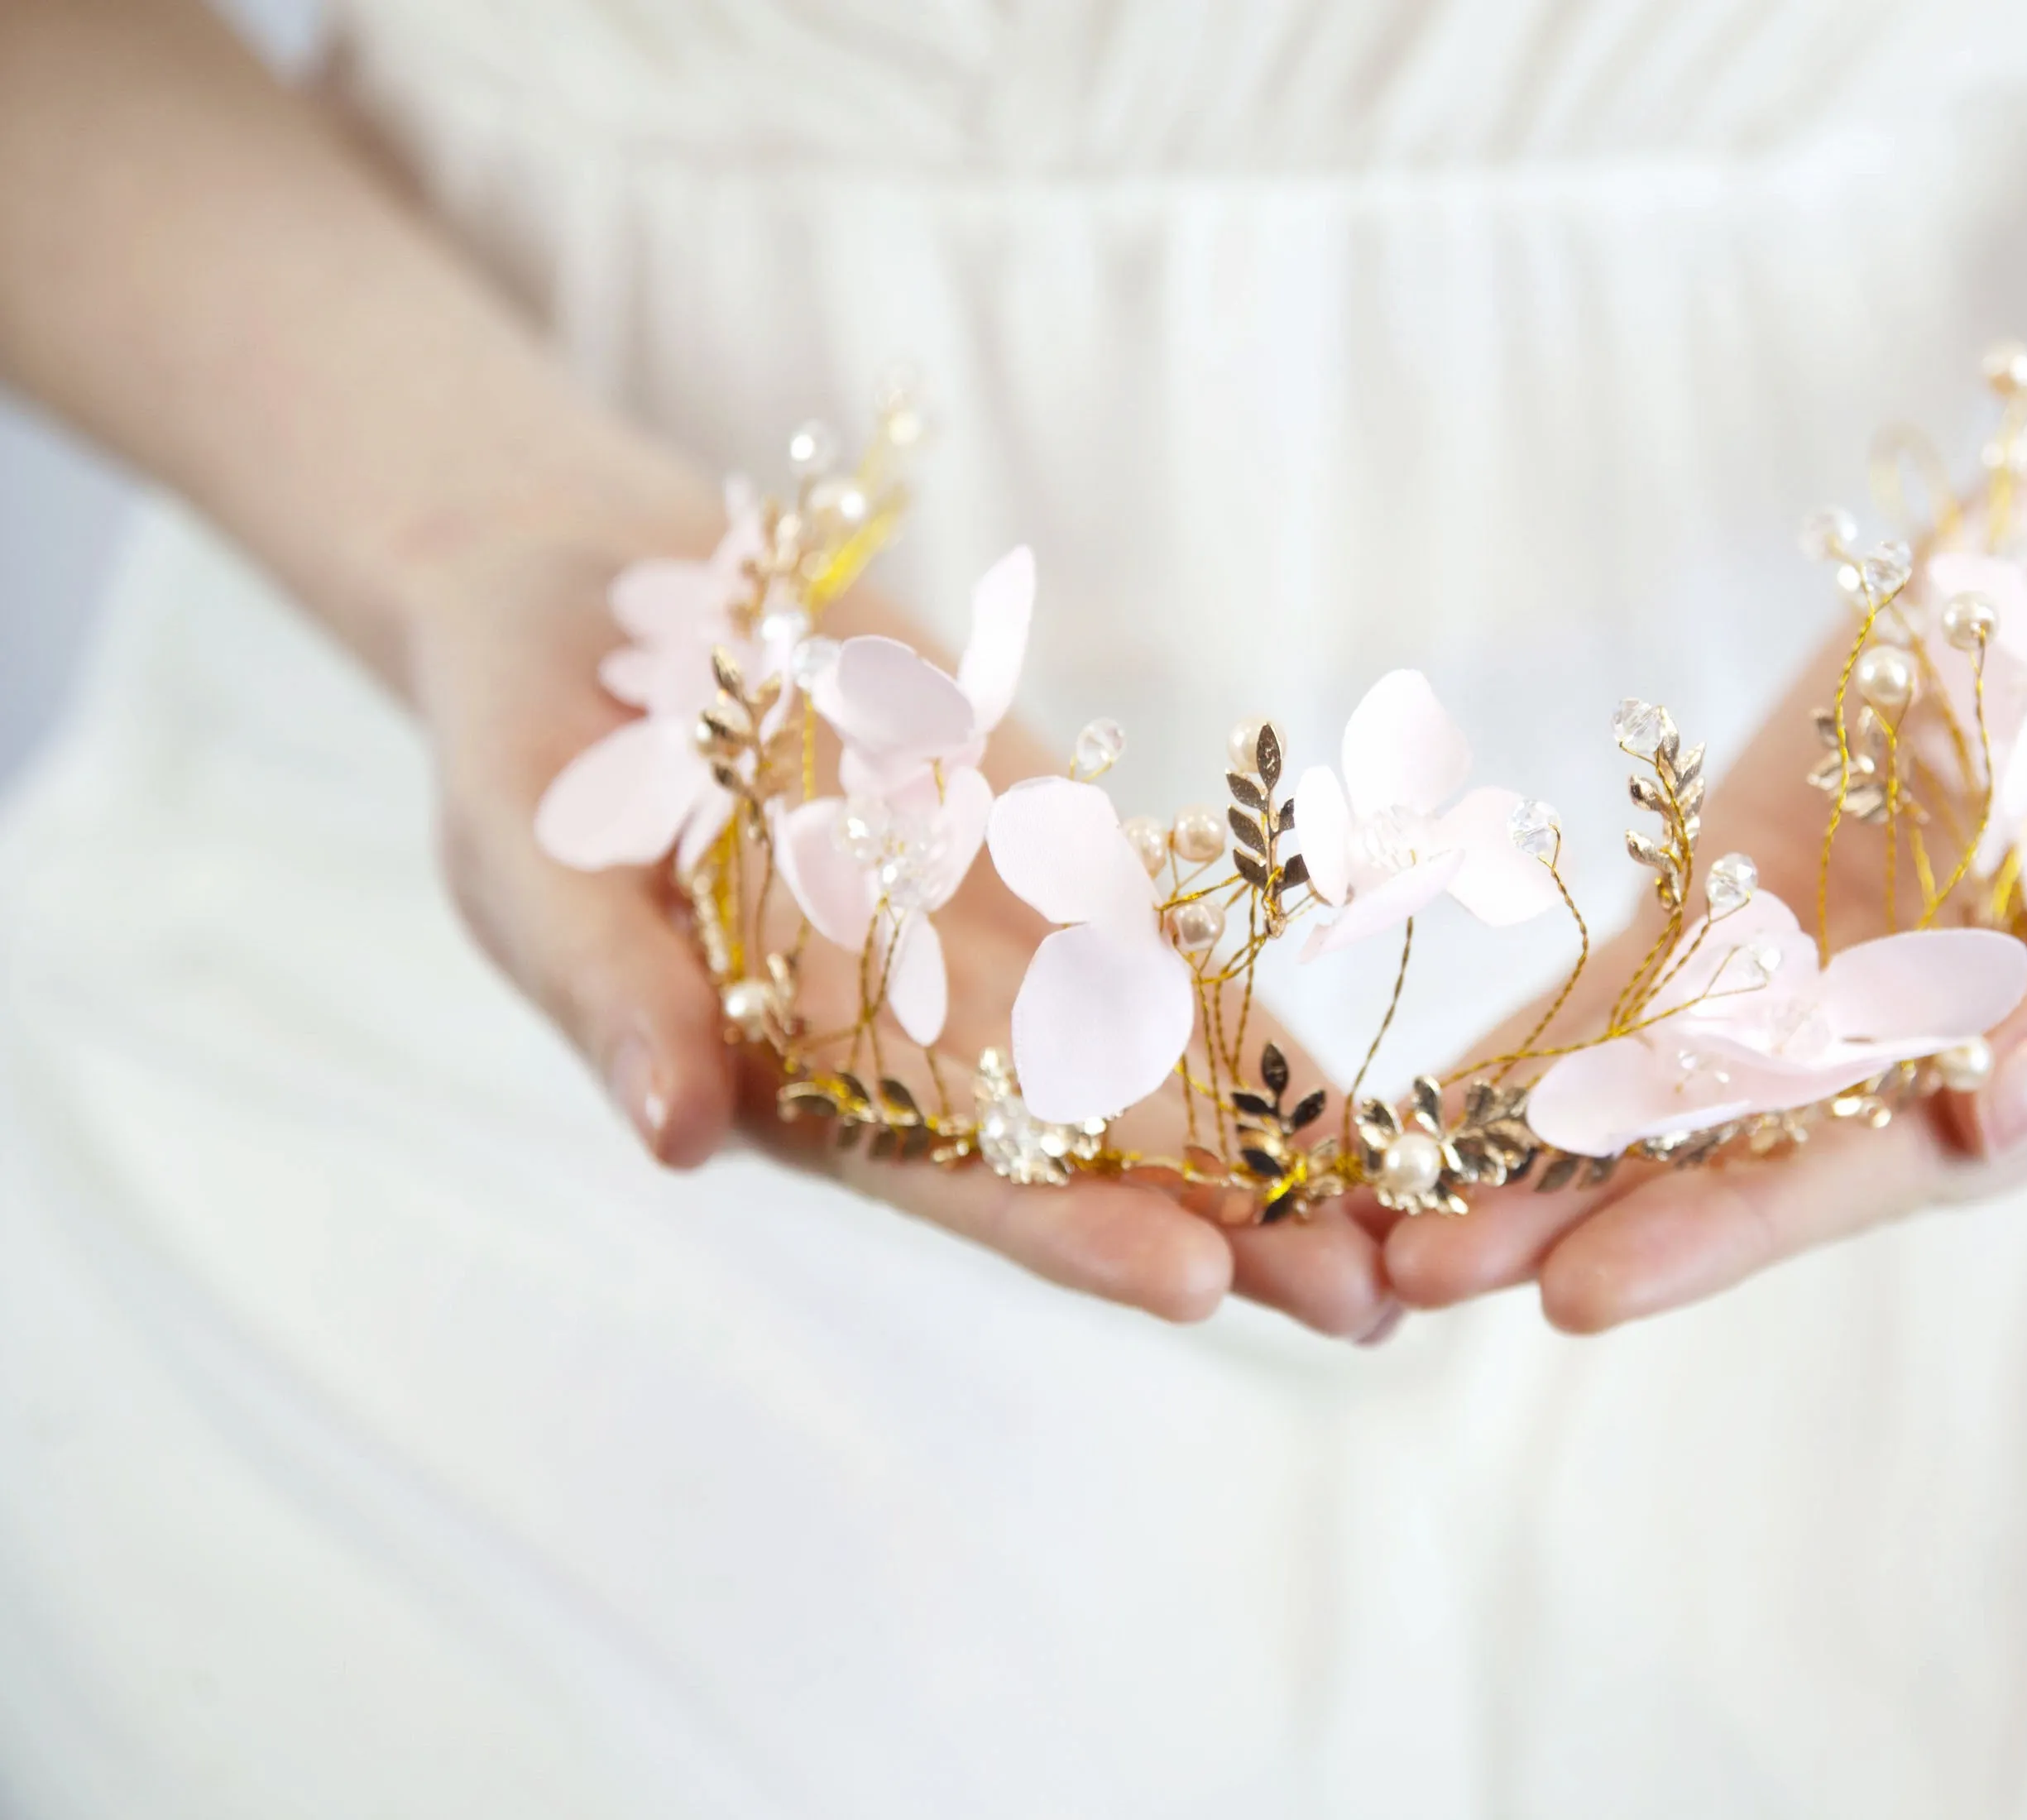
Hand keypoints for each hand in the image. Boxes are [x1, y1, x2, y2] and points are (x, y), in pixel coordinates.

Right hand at [407, 507, 1392, 1337]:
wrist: (586, 597)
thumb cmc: (518, 750)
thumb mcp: (528, 870)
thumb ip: (609, 999)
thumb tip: (670, 1137)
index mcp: (800, 1088)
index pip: (953, 1181)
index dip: (1070, 1232)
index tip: (1191, 1282)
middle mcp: (918, 1050)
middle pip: (1098, 1155)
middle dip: (1235, 1228)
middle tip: (1378, 1297)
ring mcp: (993, 957)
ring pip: (1164, 1063)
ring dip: (1291, 1136)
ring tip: (1436, 1204)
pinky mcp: (1041, 860)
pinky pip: (1170, 931)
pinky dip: (1268, 985)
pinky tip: (1381, 1039)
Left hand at [1386, 529, 2026, 1330]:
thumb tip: (2011, 1128)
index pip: (1866, 1178)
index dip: (1727, 1233)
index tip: (1586, 1289)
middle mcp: (1914, 1075)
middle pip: (1731, 1159)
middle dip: (1574, 1219)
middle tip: (1415, 1279)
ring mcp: (1824, 989)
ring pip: (1656, 1088)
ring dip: (1519, 1150)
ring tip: (1372, 1216)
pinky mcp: (1752, 905)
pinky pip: (1630, 984)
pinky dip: (1531, 1039)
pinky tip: (1415, 1092)